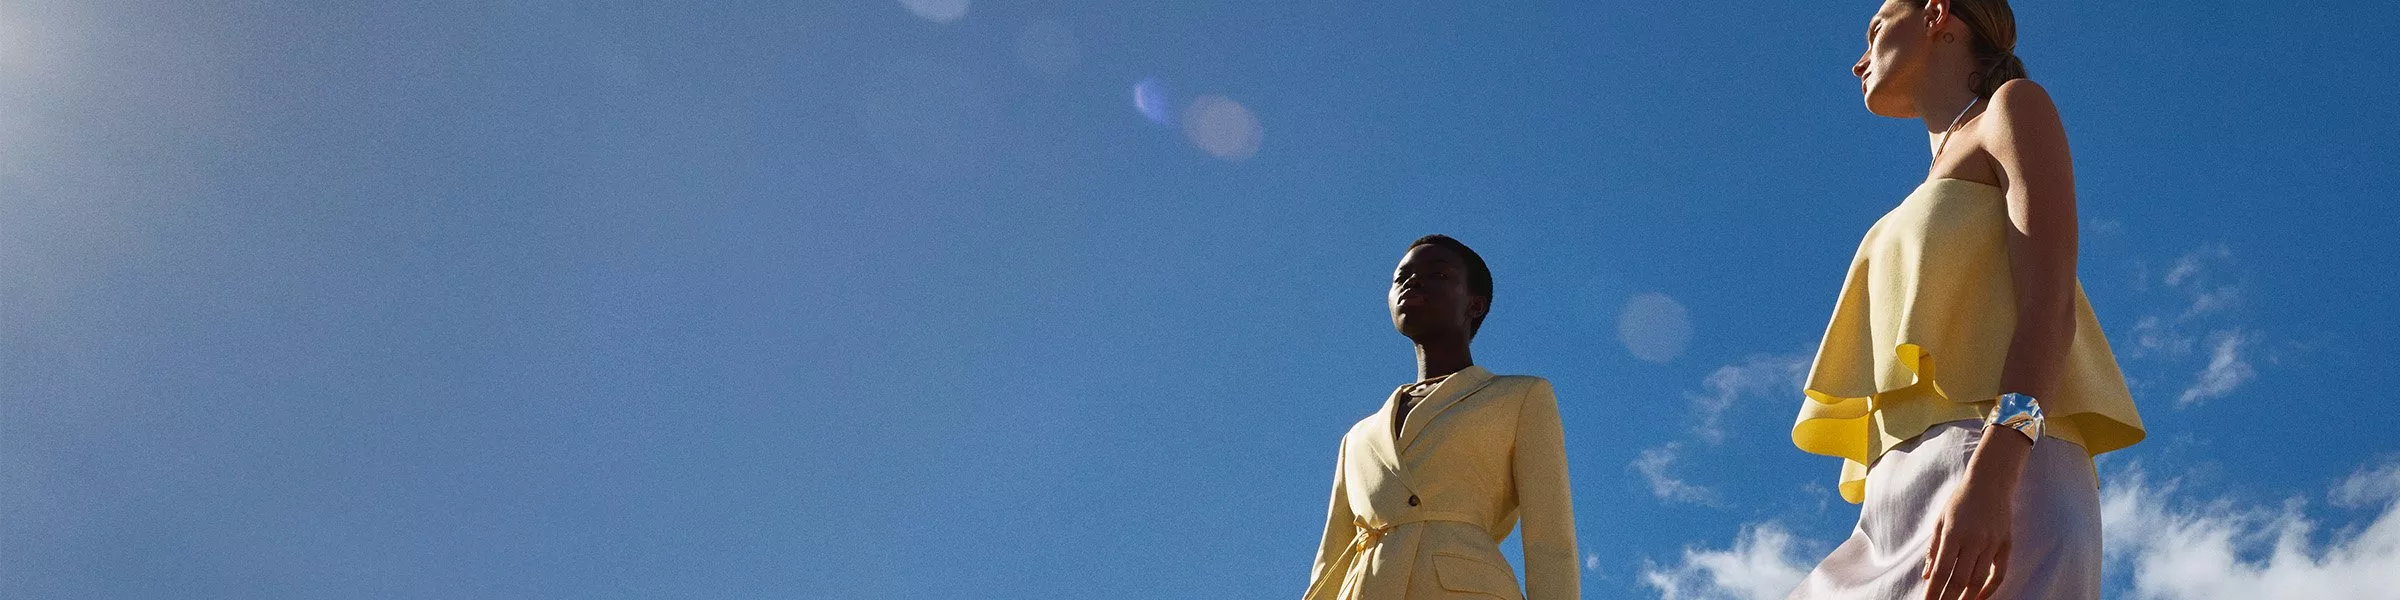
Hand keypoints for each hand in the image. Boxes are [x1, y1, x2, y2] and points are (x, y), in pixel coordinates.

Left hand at [1922, 429, 2029, 599]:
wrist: (1990, 482)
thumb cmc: (1960, 501)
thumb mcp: (1941, 521)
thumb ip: (1934, 549)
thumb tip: (1928, 575)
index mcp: (1953, 534)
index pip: (1942, 571)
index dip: (1934, 591)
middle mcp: (1974, 541)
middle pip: (1960, 580)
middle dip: (1948, 598)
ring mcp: (1992, 544)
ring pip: (1979, 580)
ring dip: (1967, 597)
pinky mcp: (2006, 545)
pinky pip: (1999, 574)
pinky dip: (1989, 589)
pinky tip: (1979, 597)